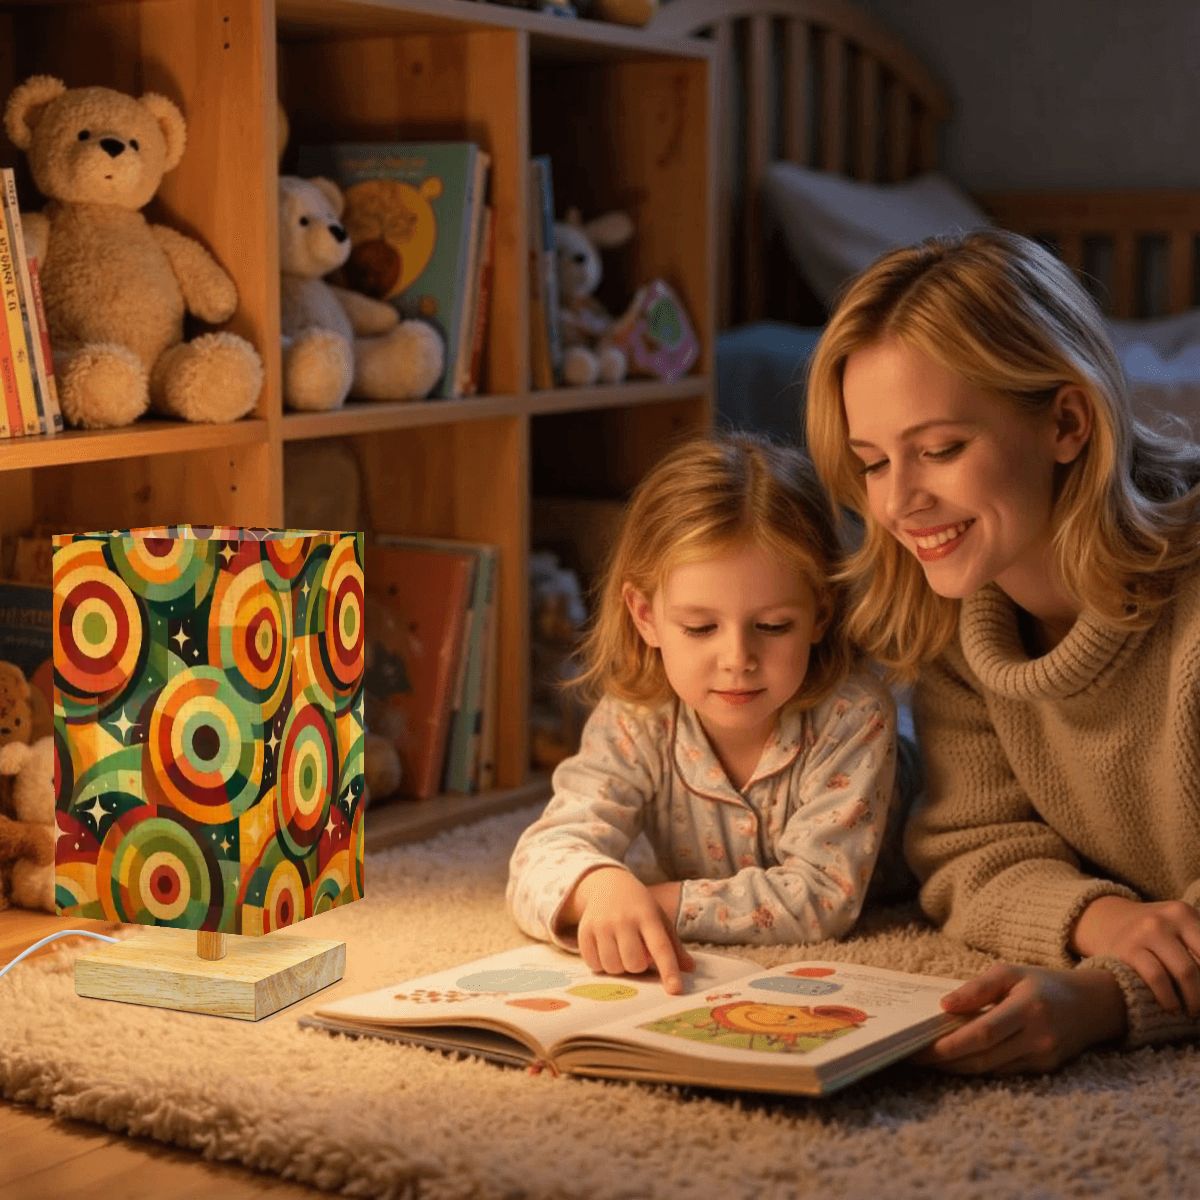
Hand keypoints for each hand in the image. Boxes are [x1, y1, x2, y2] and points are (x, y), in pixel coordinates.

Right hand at [565, 868, 694, 993]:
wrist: (607, 885)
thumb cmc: (639, 907)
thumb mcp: (659, 919)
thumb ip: (673, 945)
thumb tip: (690, 968)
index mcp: (647, 916)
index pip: (660, 947)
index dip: (668, 970)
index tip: (675, 990)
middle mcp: (623, 919)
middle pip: (634, 963)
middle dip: (638, 966)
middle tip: (637, 954)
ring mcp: (601, 924)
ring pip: (613, 967)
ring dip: (620, 967)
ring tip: (621, 951)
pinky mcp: (584, 931)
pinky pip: (594, 964)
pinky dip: (601, 964)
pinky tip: (606, 949)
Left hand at [914, 963, 1125, 1074]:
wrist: (1093, 1004)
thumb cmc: (1043, 983)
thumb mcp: (1010, 972)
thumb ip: (977, 988)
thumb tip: (944, 1006)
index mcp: (1028, 1009)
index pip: (982, 1034)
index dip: (950, 1045)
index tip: (921, 1046)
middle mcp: (1038, 1038)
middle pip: (983, 1058)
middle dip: (945, 1061)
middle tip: (913, 1056)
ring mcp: (1043, 1058)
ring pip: (990, 1070)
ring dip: (957, 1067)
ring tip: (927, 1059)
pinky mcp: (1044, 1070)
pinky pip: (1003, 1072)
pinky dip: (978, 1066)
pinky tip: (956, 1060)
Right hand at [1070, 896, 1199, 1016]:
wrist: (1106, 922)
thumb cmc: (1155, 934)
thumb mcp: (1179, 928)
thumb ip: (1199, 947)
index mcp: (1184, 913)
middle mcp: (1166, 918)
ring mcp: (1145, 932)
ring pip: (1186, 972)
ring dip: (1195, 1001)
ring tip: (1192, 1011)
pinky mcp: (1127, 949)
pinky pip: (1157, 978)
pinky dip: (1170, 998)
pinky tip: (1172, 1007)